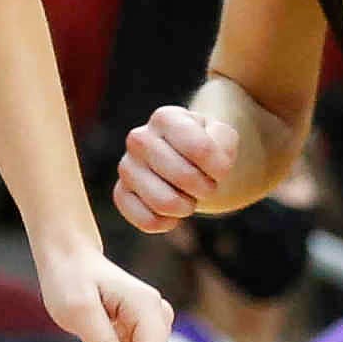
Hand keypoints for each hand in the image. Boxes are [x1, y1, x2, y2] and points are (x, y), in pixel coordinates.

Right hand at [116, 104, 237, 232]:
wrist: (184, 162)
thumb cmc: (204, 148)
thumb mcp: (221, 137)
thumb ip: (222, 142)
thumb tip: (209, 159)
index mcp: (165, 118)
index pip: (200, 149)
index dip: (220, 168)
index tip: (221, 169)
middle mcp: (139, 138)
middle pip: (184, 177)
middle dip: (205, 189)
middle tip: (206, 186)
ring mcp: (126, 166)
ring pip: (164, 202)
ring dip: (186, 207)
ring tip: (188, 198)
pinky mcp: (120, 193)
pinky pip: (145, 220)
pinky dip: (166, 223)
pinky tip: (172, 215)